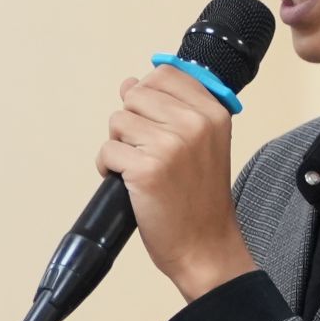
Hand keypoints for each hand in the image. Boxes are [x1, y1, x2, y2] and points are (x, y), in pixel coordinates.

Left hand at [98, 67, 256, 300]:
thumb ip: (171, 108)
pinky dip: (109, 168)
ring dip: (120, 146)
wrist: (205, 246)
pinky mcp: (146, 168)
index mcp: (212, 112)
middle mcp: (194, 123)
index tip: (156, 123)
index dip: (149, 97)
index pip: (164, 74)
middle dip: (132, 122)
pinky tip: (130, 184)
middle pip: (135, 95)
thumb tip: (129, 82)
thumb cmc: (200, 199)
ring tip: (140, 169)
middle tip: (148, 152)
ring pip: (117, 121)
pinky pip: (107, 150)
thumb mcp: (203, 144)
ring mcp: (170, 144)